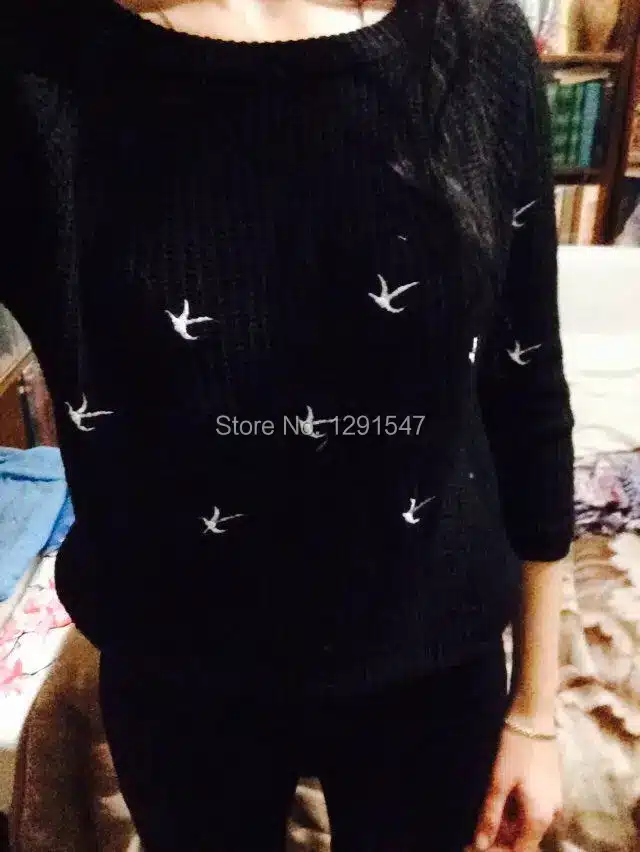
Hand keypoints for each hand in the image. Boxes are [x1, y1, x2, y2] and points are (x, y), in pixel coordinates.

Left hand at [472, 723, 562, 850]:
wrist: (535, 718)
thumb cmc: (515, 748)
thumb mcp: (498, 782)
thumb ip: (490, 815)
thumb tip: (481, 844)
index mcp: (540, 818)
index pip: (520, 851)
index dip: (499, 850)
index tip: (478, 845)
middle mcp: (552, 815)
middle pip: (526, 840)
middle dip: (502, 839)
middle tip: (477, 830)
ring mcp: (554, 802)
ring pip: (529, 825)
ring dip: (509, 825)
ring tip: (486, 815)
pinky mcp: (552, 789)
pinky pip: (534, 810)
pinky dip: (517, 811)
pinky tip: (501, 801)